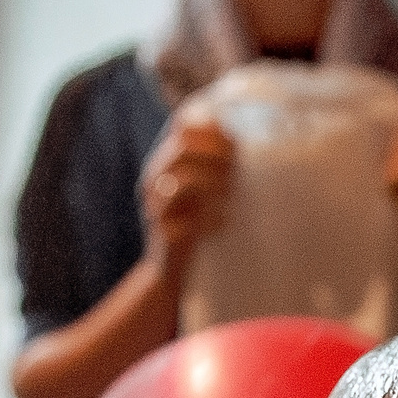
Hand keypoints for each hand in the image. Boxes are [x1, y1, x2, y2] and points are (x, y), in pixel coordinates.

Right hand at [140, 119, 234, 273]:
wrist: (170, 270)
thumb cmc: (193, 224)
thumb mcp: (203, 190)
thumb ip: (216, 164)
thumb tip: (242, 139)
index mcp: (165, 164)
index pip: (183, 127)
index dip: (212, 128)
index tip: (236, 143)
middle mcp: (155, 180)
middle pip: (184, 148)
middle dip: (216, 154)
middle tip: (235, 170)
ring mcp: (157, 206)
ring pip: (185, 180)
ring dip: (214, 182)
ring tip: (230, 193)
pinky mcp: (165, 232)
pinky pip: (189, 219)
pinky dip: (211, 217)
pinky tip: (224, 221)